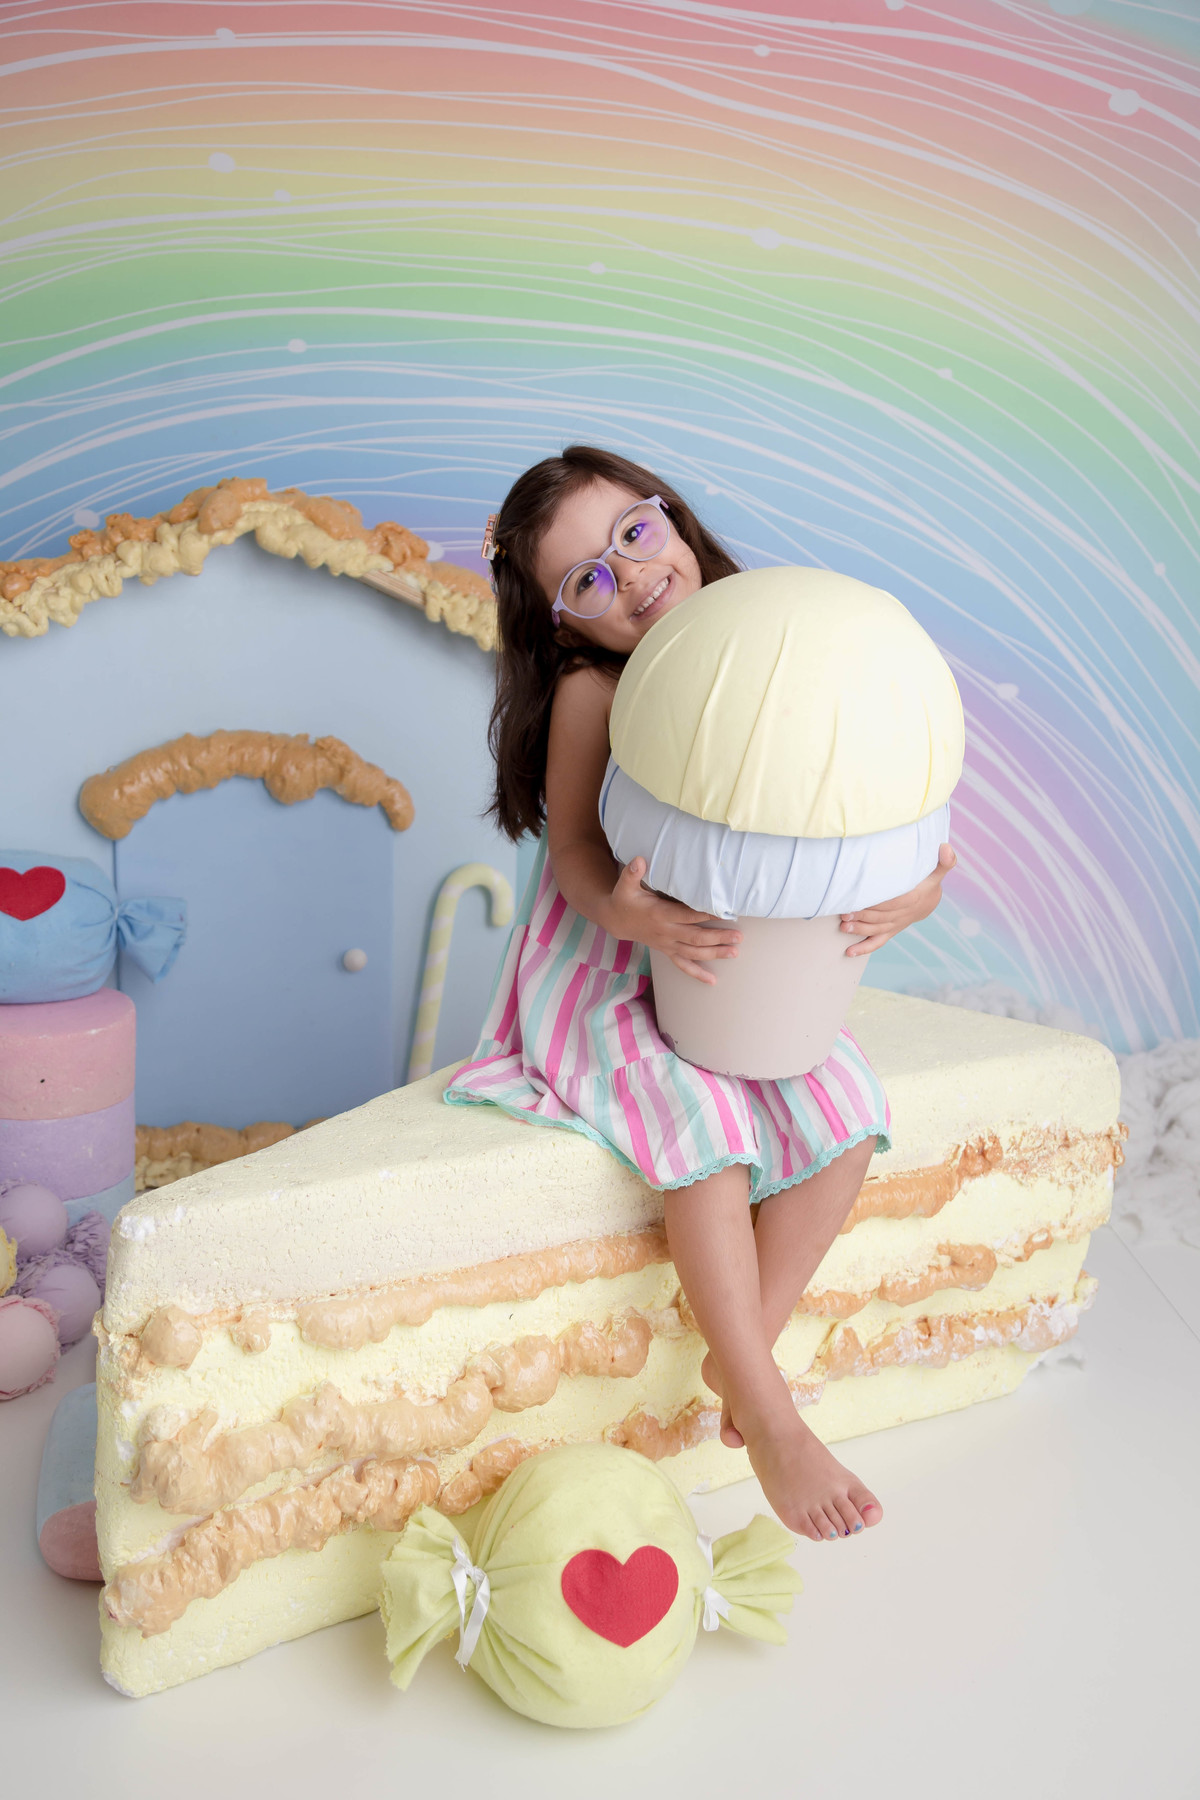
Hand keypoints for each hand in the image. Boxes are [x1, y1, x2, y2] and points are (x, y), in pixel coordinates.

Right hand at [604, 858, 741, 984]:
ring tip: (735, 952)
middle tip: (738, 936)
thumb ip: (632, 872)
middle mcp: (665, 932)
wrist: (616, 920)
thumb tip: (640, 860)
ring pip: (693, 952)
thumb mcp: (625, 885)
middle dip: (718, 938)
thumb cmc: (624, 899)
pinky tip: (712, 981)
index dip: (705, 914)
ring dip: (715, 953)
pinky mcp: (667, 950)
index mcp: (659, 914)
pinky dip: (698, 973)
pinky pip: (683, 965)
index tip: (724, 912)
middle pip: (695, 937)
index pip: (686, 915)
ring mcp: (667, 944)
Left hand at [839, 843, 956, 956]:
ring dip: (860, 929)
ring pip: (878, 929)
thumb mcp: (937, 870)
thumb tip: (946, 848)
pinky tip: (849, 952)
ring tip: (844, 927)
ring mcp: (895, 924)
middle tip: (845, 912)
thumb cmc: (929, 881)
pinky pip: (878, 942)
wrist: (929, 900)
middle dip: (863, 915)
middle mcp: (904, 914)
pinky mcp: (889, 931)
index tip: (863, 899)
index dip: (880, 903)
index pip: (896, 902)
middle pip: (883, 917)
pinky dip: (864, 948)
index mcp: (915, 898)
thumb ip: (944, 861)